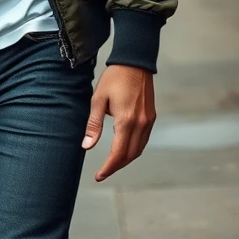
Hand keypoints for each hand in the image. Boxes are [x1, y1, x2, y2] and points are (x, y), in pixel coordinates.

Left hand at [81, 65, 155, 181]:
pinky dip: (134, 149)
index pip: (118, 153)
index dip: (108, 167)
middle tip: (103, 172)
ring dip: (126, 159)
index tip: (99, 176)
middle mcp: (141, 124)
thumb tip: (86, 146)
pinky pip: (143, 140)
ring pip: (139, 149)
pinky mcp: (151, 117)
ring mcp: (148, 121)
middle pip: (130, 155)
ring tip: (111, 163)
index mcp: (126, 121)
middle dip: (116, 166)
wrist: (135, 62)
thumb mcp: (98, 99)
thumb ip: (94, 125)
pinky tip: (123, 148)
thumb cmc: (114, 78)